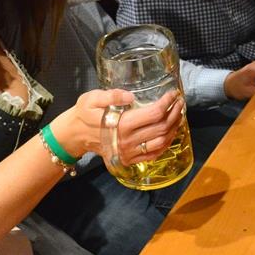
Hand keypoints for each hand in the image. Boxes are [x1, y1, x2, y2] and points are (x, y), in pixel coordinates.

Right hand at [57, 88, 185, 163]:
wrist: (74, 135)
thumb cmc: (84, 113)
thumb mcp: (91, 99)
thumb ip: (110, 96)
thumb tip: (130, 96)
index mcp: (121, 125)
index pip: (154, 113)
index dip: (168, 102)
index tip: (173, 93)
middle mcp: (128, 141)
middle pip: (162, 127)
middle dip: (175, 113)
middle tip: (180, 102)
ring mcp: (129, 153)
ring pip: (162, 142)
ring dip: (174, 128)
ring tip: (178, 115)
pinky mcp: (129, 160)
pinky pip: (154, 154)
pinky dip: (166, 143)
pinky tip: (170, 131)